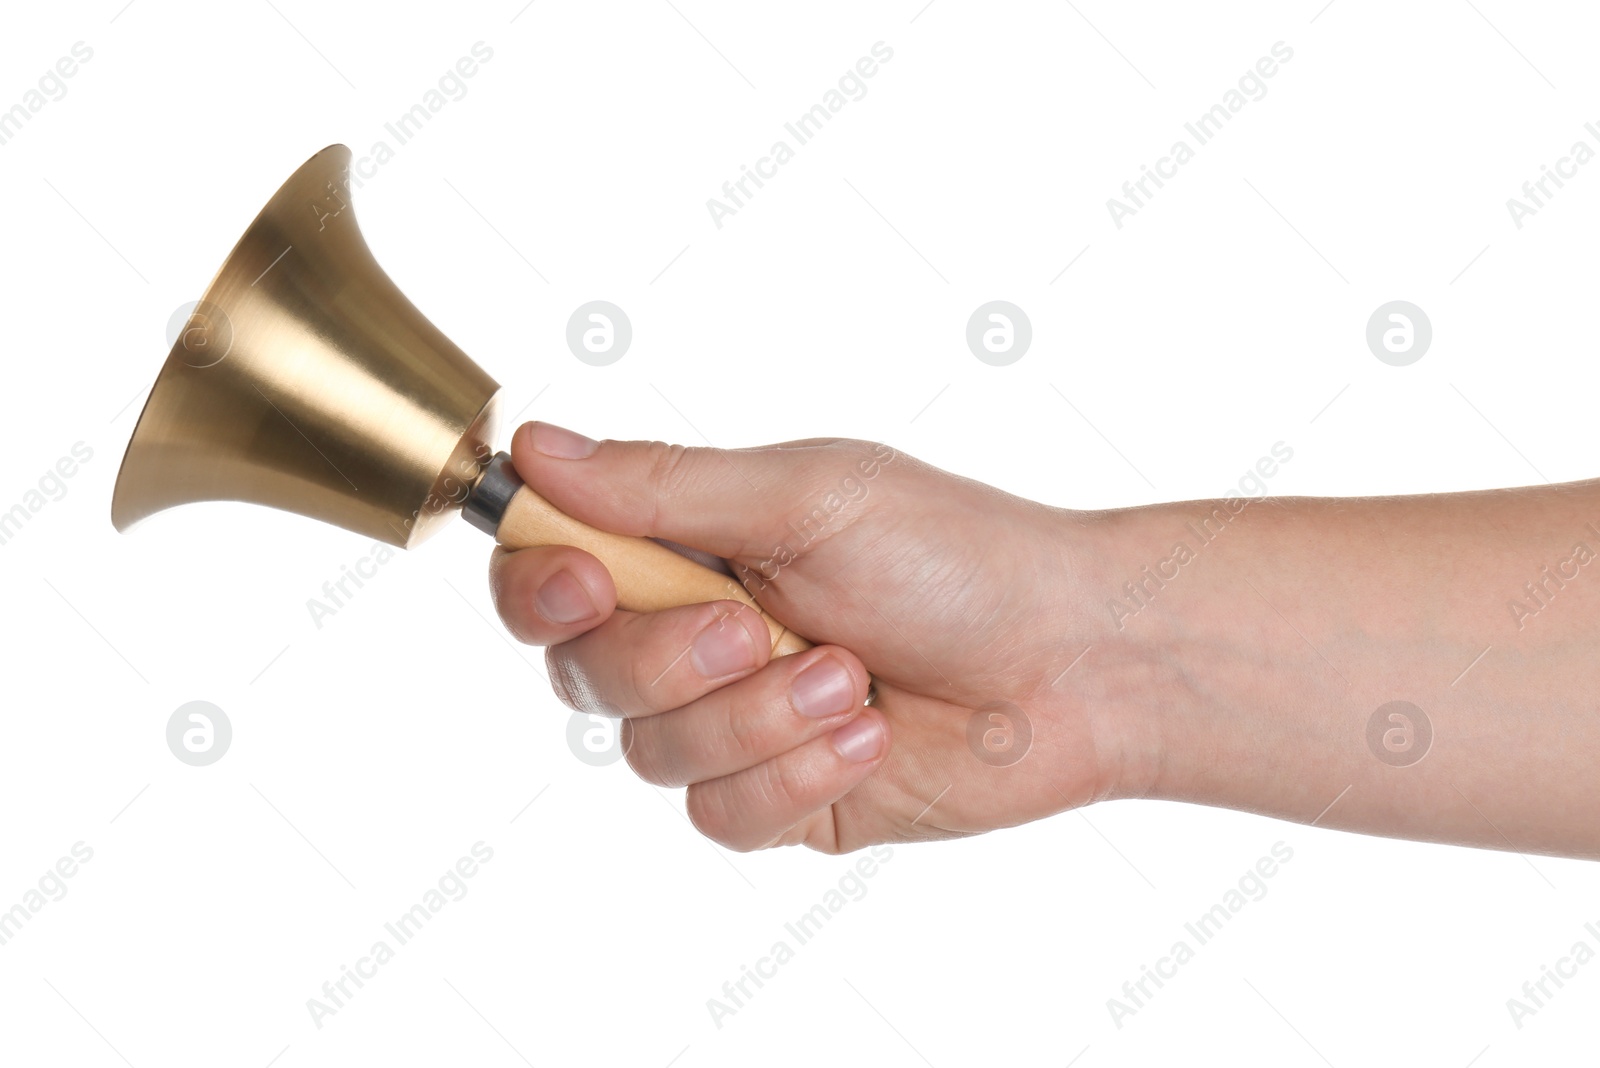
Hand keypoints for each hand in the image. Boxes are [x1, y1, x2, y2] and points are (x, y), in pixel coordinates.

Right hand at [489, 421, 1136, 853]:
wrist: (1074, 661)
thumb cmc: (955, 555)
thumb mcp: (809, 498)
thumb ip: (665, 487)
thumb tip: (532, 446)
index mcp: (691, 546)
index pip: (549, 571)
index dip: (539, 589)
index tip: (586, 584)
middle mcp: (696, 637)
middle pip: (584, 674)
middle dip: (666, 660)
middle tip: (754, 628)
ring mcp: (735, 724)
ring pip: (649, 756)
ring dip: (753, 717)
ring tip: (851, 678)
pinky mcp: (780, 800)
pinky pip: (720, 816)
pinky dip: (793, 774)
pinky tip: (870, 739)